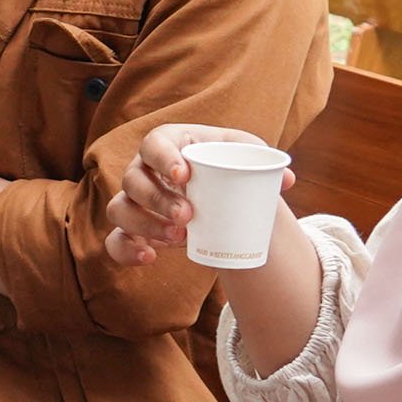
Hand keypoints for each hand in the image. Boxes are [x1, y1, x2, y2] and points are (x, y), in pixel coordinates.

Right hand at [99, 122, 277, 266]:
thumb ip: (264, 164)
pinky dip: (127, 250)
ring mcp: (133, 201)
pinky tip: (149, 258)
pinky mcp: (132, 230)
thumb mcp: (247, 158)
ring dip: (145, 224)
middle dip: (158, 199)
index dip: (162, 158)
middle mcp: (142, 170)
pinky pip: (115, 241)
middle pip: (133, 179)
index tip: (184, 175)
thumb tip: (286, 180)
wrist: (218, 196)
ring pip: (119, 210)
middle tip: (188, 215)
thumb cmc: (227, 166)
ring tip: (180, 238)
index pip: (152, 143)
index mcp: (167, 144)